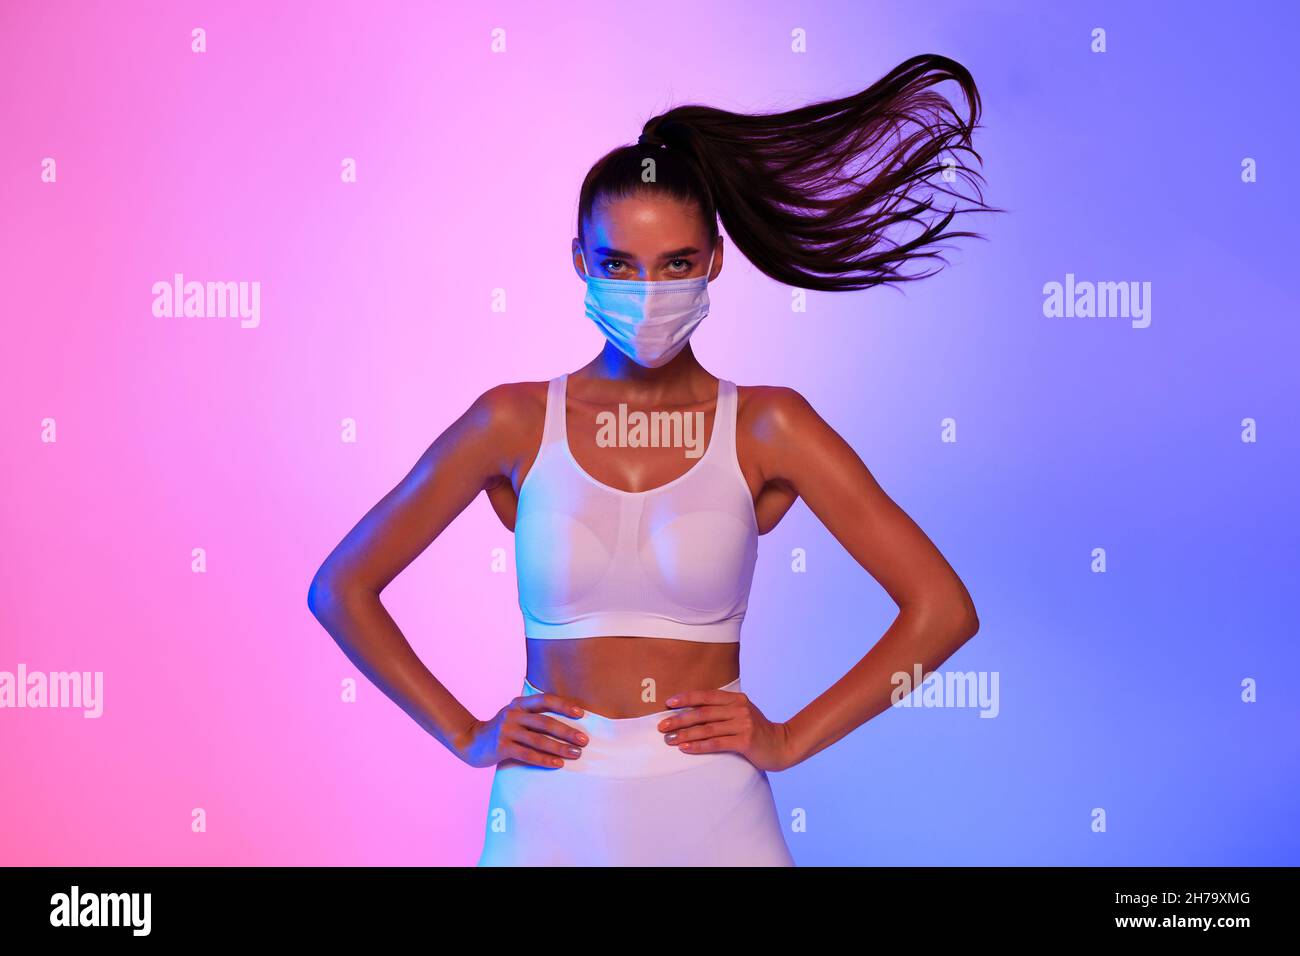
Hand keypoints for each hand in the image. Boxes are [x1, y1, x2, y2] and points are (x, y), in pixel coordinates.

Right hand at [454, 692, 588, 768]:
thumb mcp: (515, 715)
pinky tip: (558, 764)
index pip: (545, 700)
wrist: (470, 742)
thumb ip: (534, 715)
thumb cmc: (501, 730)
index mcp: (519, 703)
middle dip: (567, 731)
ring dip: (560, 747)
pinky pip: (527, 754)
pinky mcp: (501, 747)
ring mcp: (506, 730)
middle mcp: (513, 714)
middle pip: (545, 722)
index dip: (564, 706)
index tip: (582, 714)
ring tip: (576, 754)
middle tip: (584, 741)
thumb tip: (567, 722)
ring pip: (538, 740)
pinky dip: (545, 759)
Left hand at [656, 687, 792, 771]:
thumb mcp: (741, 713)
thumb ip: (722, 709)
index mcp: (736, 698)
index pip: (706, 695)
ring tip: (669, 740)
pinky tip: (685, 748)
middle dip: (679, 719)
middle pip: (703, 713)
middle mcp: (739, 708)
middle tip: (661, 726)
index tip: (668, 703)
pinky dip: (699, 746)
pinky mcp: (745, 741)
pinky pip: (716, 743)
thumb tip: (692, 710)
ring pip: (707, 729)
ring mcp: (743, 724)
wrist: (782, 745)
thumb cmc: (756, 730)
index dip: (686, 698)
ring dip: (685, 734)